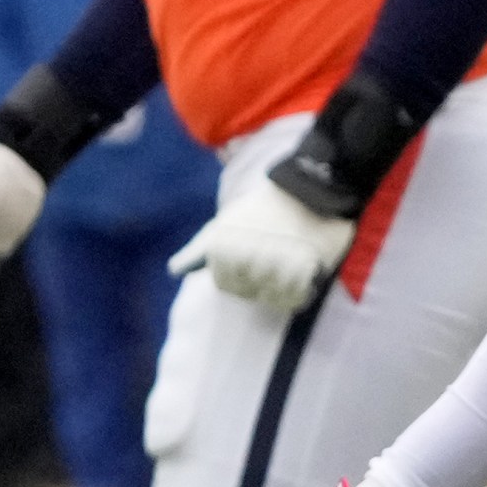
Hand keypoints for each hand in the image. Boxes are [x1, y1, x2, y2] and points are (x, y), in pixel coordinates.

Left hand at [170, 178, 355, 311]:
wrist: (311, 187)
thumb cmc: (264, 207)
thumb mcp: (226, 222)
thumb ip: (199, 248)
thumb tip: (175, 270)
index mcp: (222, 249)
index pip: (225, 285)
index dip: (239, 275)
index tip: (254, 255)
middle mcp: (244, 258)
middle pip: (249, 292)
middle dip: (260, 281)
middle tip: (276, 256)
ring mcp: (274, 265)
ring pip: (272, 298)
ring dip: (282, 286)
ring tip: (291, 263)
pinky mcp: (304, 268)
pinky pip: (295, 298)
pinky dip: (300, 291)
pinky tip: (304, 273)